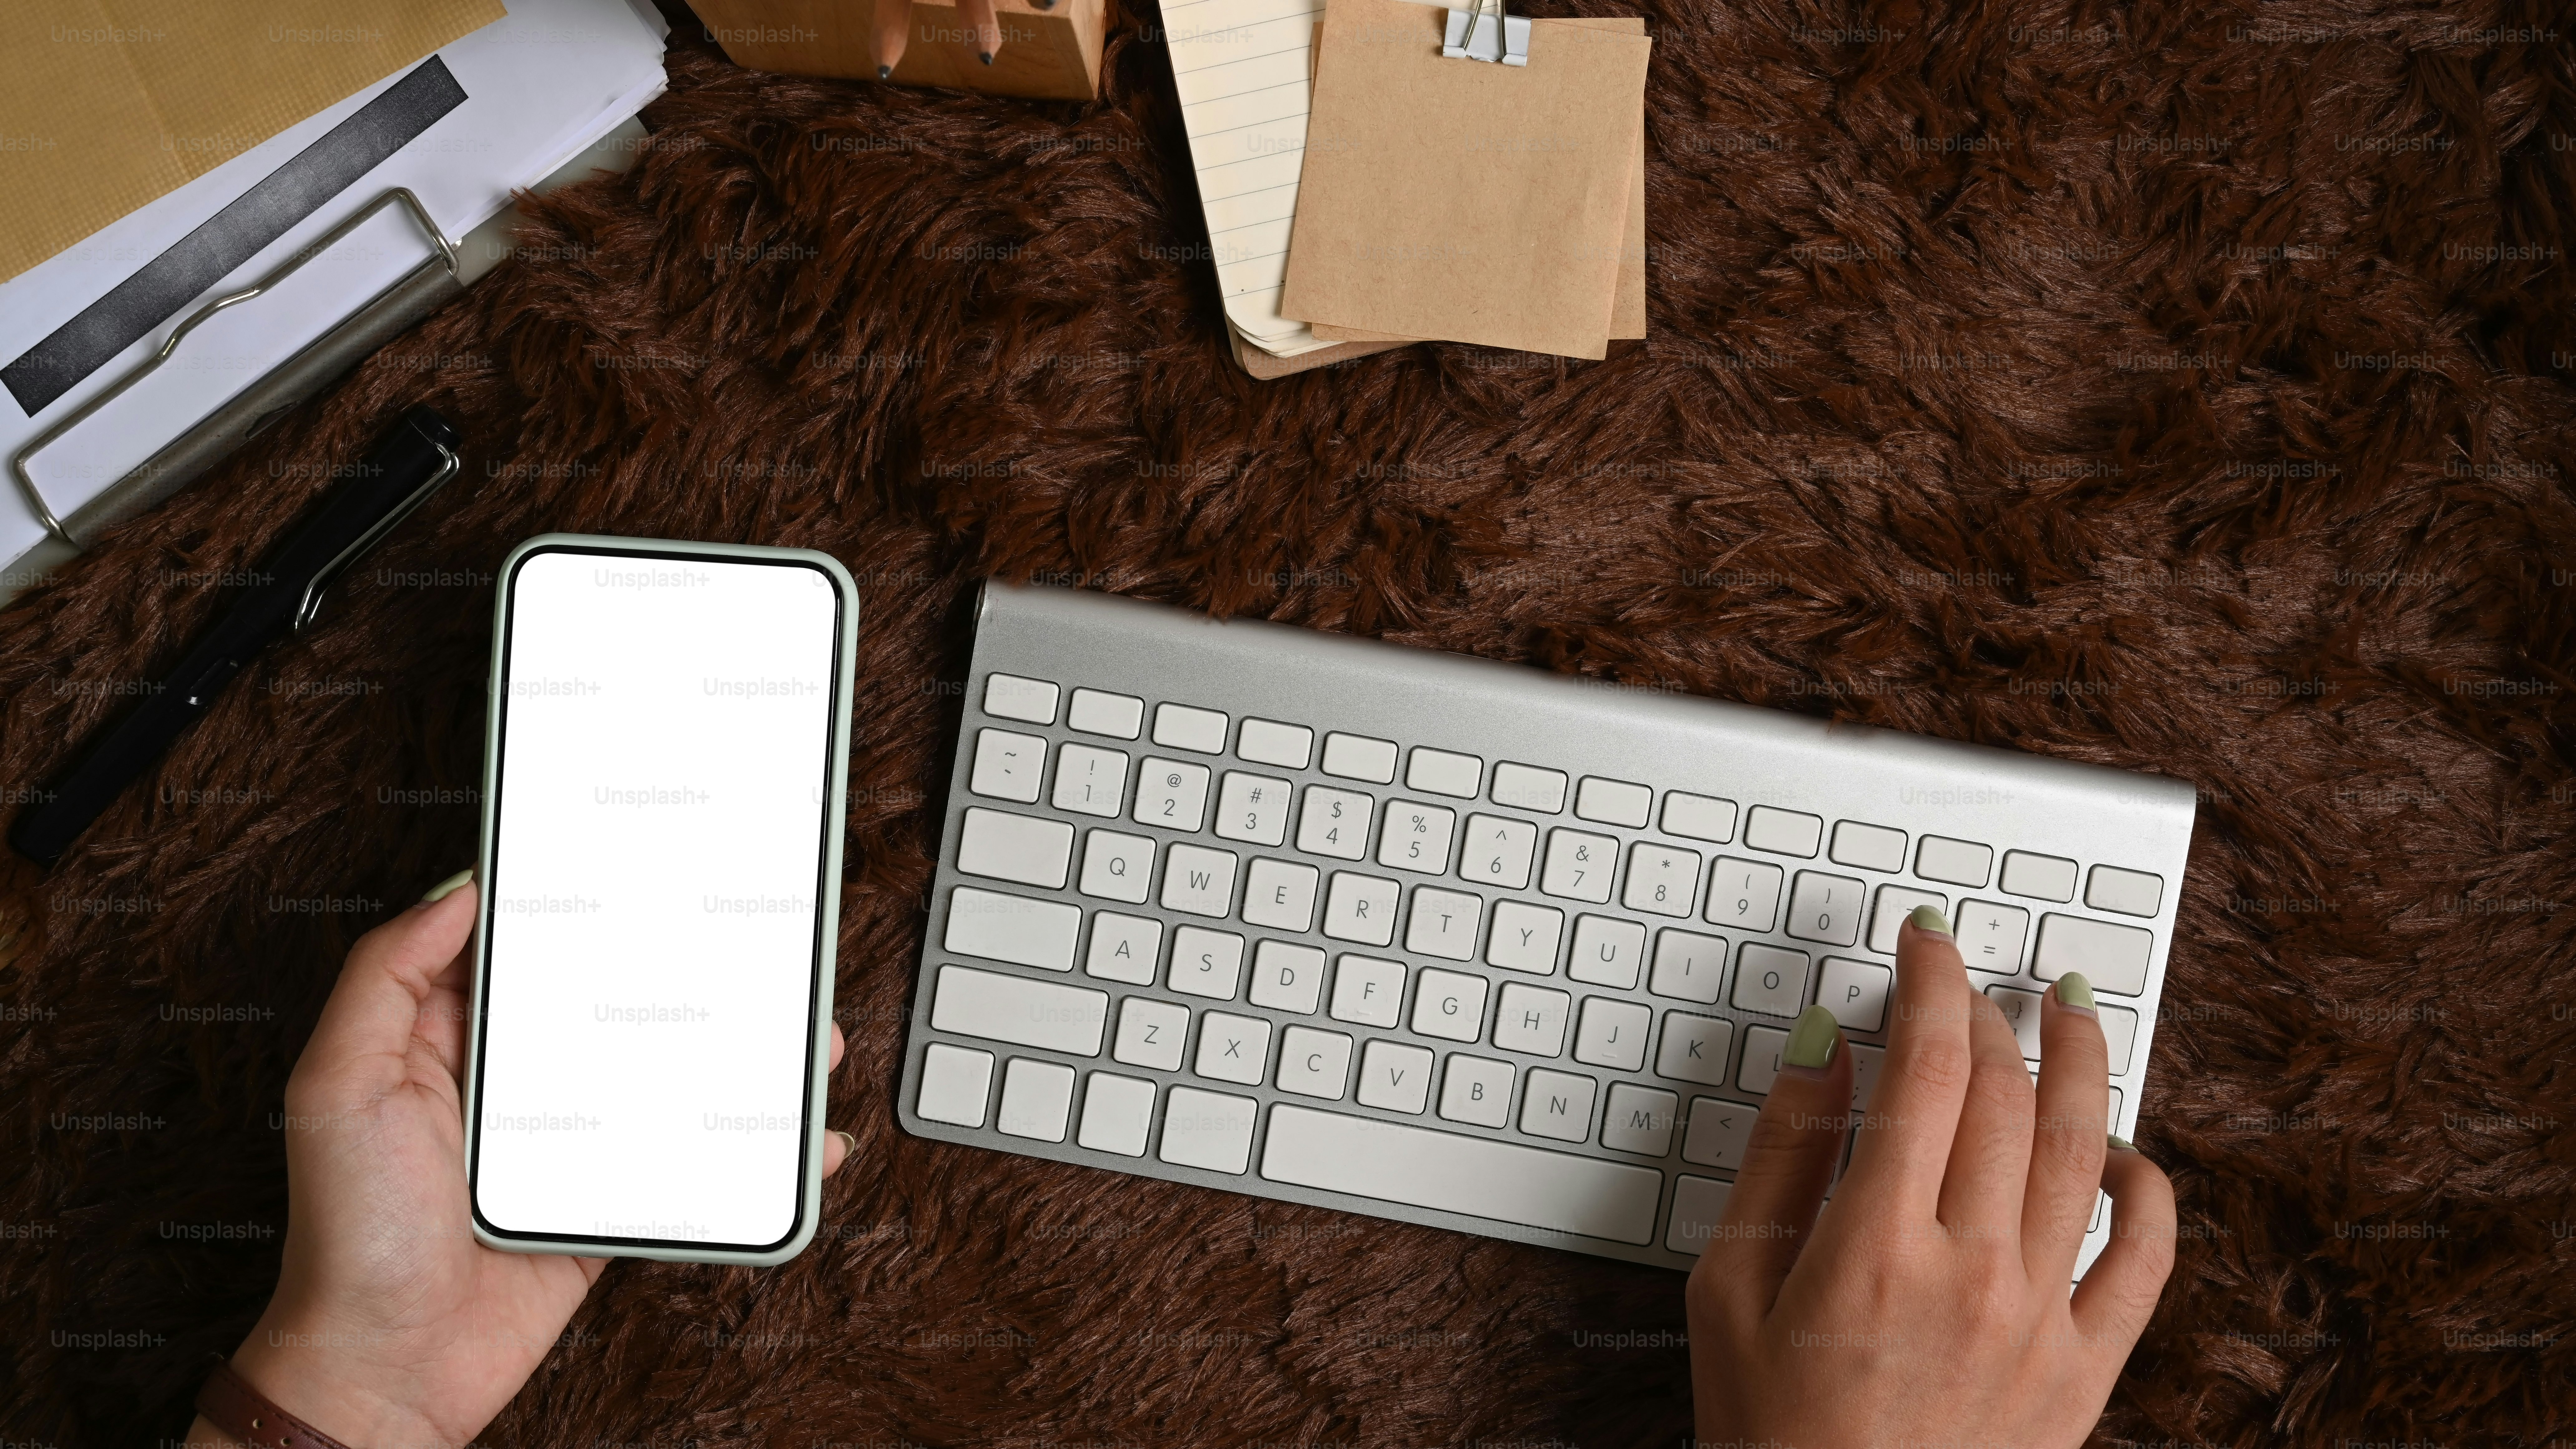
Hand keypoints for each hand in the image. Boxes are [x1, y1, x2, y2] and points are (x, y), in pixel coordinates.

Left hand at [192, 875, 853, 1447]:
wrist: (389, 1371)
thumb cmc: (349, 1237)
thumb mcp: (337, 1085)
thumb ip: (383, 978)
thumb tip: (453, 893)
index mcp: (446, 1040)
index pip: (520, 950)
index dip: (572, 904)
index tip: (631, 865)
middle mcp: (513, 1084)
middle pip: (612, 1005)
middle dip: (684, 970)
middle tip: (748, 938)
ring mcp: (569, 1144)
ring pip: (667, 1077)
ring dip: (738, 1054)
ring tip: (803, 1031)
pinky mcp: (608, 1201)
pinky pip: (691, 1162)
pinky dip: (751, 1150)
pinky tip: (800, 1133)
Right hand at [1686, 907, 2176, 1446]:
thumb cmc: (1770, 1430)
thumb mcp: (1729, 1289)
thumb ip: (1780, 1159)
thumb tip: (1822, 1052)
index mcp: (1873, 1247)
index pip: (1924, 1067)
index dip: (1930, 984)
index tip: (1926, 941)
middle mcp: (1969, 1274)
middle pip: (2000, 1096)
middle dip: (1985, 1013)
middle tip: (1970, 976)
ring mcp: (2038, 1323)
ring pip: (2081, 1151)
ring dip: (2081, 1060)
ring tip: (2070, 1005)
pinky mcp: (2083, 1373)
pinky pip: (2143, 1263)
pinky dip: (2145, 1192)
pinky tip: (2122, 1151)